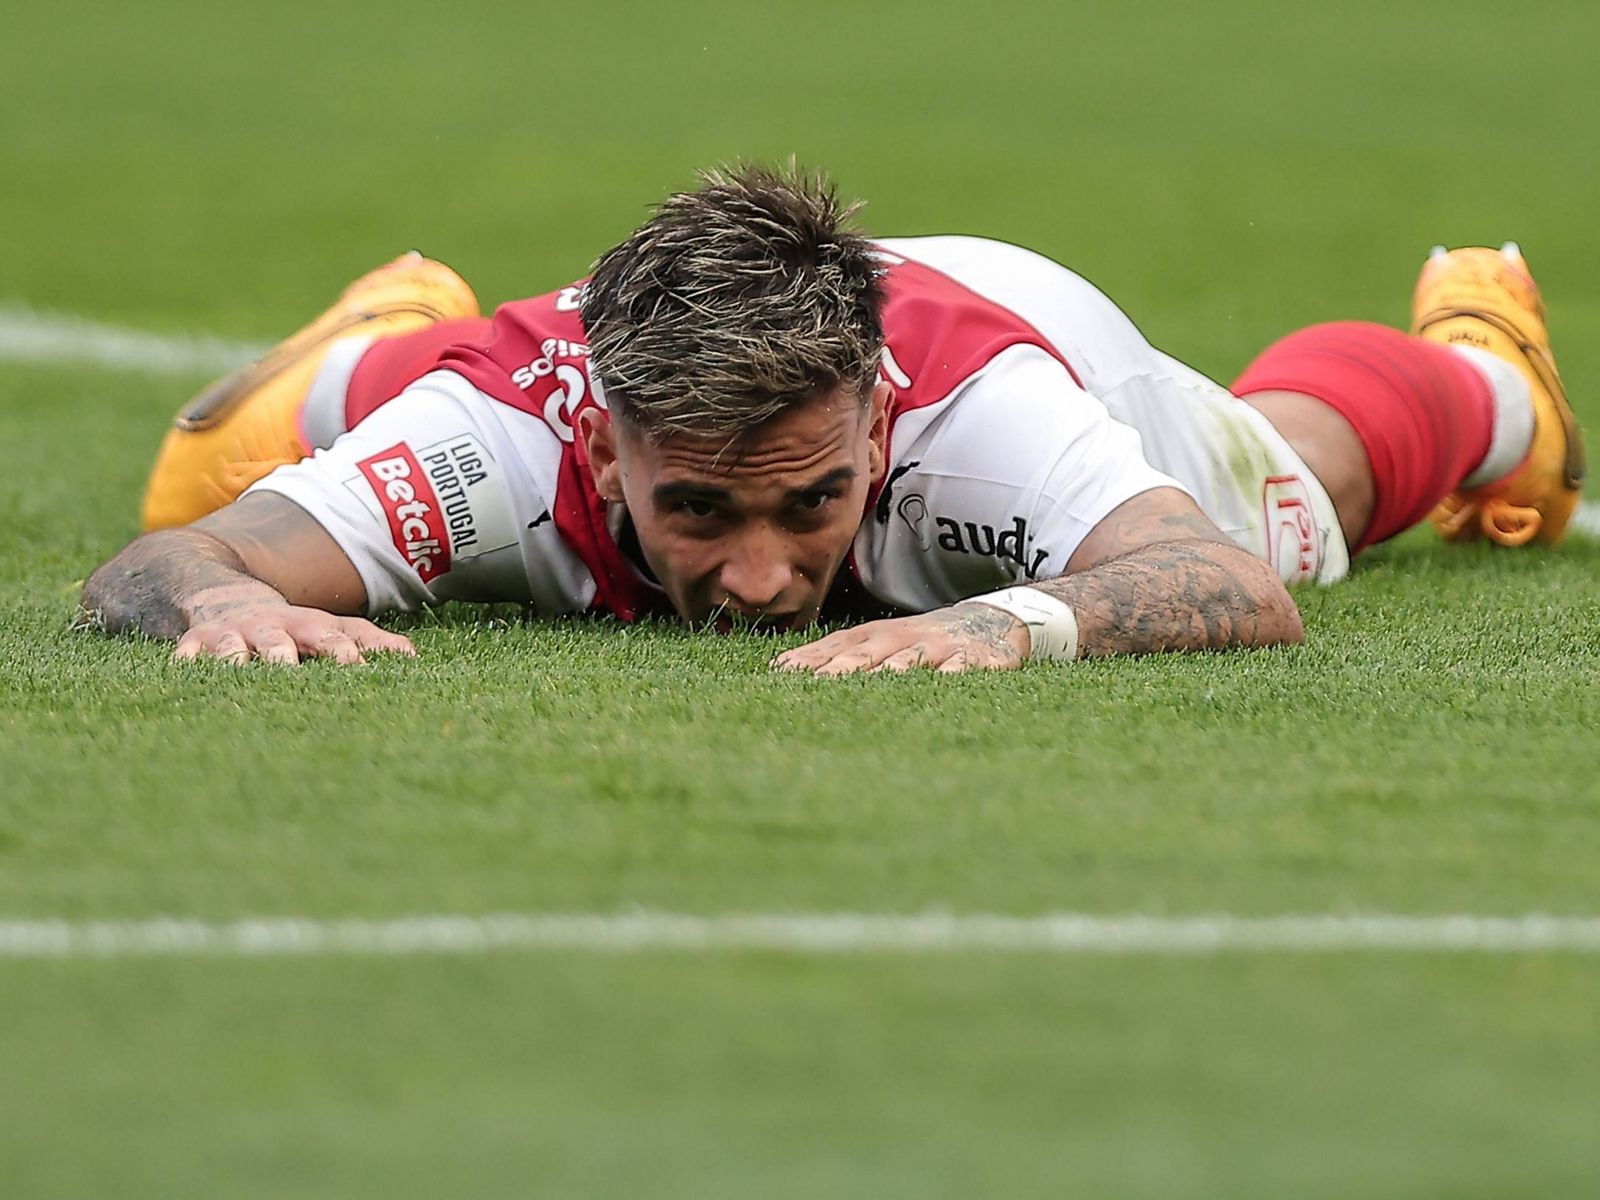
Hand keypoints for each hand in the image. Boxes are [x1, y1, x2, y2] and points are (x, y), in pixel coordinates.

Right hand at [173, 603, 416, 665]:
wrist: (222, 596)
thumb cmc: (289, 625)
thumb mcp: (326, 628)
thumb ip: (367, 641)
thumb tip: (411, 657)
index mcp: (304, 626)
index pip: (326, 635)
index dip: (339, 649)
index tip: (354, 665)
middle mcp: (267, 629)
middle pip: (276, 639)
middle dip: (281, 651)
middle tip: (287, 664)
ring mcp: (229, 635)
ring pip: (230, 647)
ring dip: (233, 657)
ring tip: (235, 668)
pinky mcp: (194, 644)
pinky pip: (187, 653)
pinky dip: (185, 661)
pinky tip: (183, 668)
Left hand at [772, 602, 1027, 675]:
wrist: (987, 621)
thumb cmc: (917, 640)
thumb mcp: (876, 641)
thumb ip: (833, 656)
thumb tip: (778, 670)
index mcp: (873, 637)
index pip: (835, 648)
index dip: (810, 661)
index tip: (780, 675)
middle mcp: (900, 640)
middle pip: (866, 656)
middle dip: (840, 670)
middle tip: (815, 687)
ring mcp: (937, 649)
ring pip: (909, 662)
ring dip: (890, 673)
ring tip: (870, 685)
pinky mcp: (973, 660)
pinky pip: (961, 670)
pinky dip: (950, 676)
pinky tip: (941, 684)